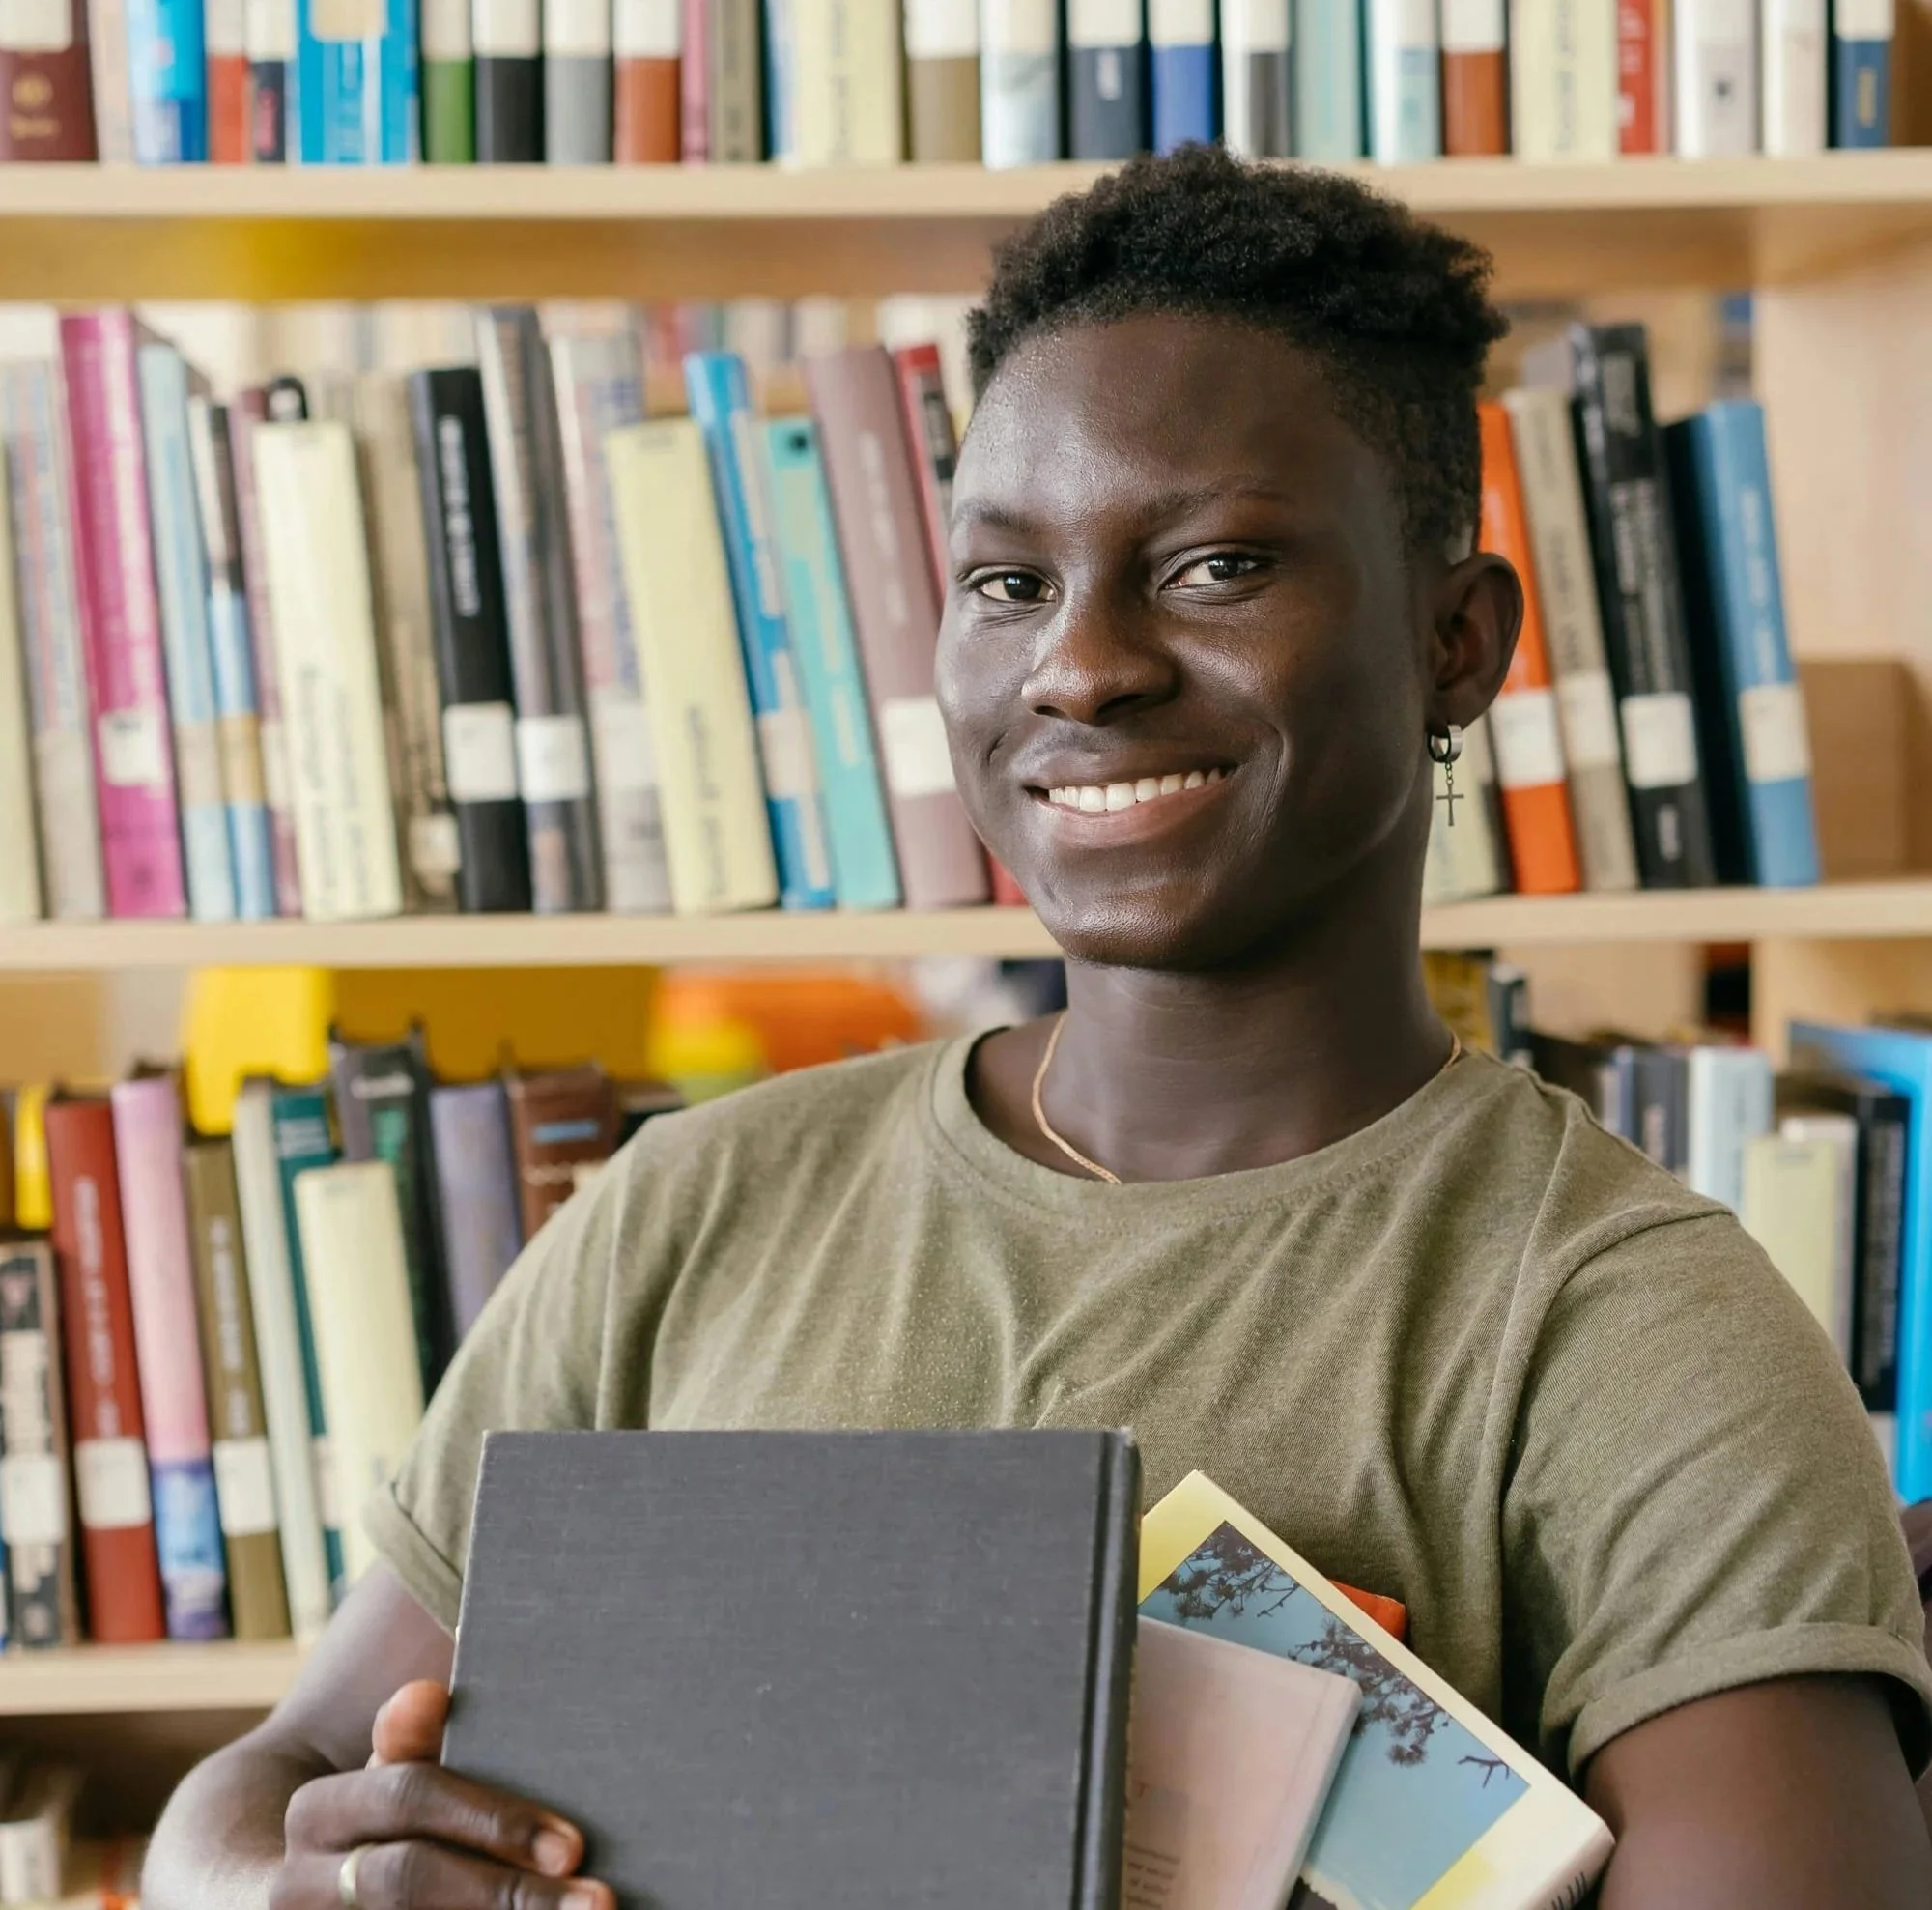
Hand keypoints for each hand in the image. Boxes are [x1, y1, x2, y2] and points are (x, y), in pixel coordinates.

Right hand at [272, 1681, 614, 1908]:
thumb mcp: (389, 1775)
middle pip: (409, 1881)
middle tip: (598, 1901)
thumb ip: (411, 1740)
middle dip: (507, 1894)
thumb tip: (426, 1695)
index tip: (573, 1846)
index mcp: (318, 1812)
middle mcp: (298, 1883)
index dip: (494, 1821)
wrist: (302, 1887)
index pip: (409, 1797)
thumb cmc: (377, 1820)